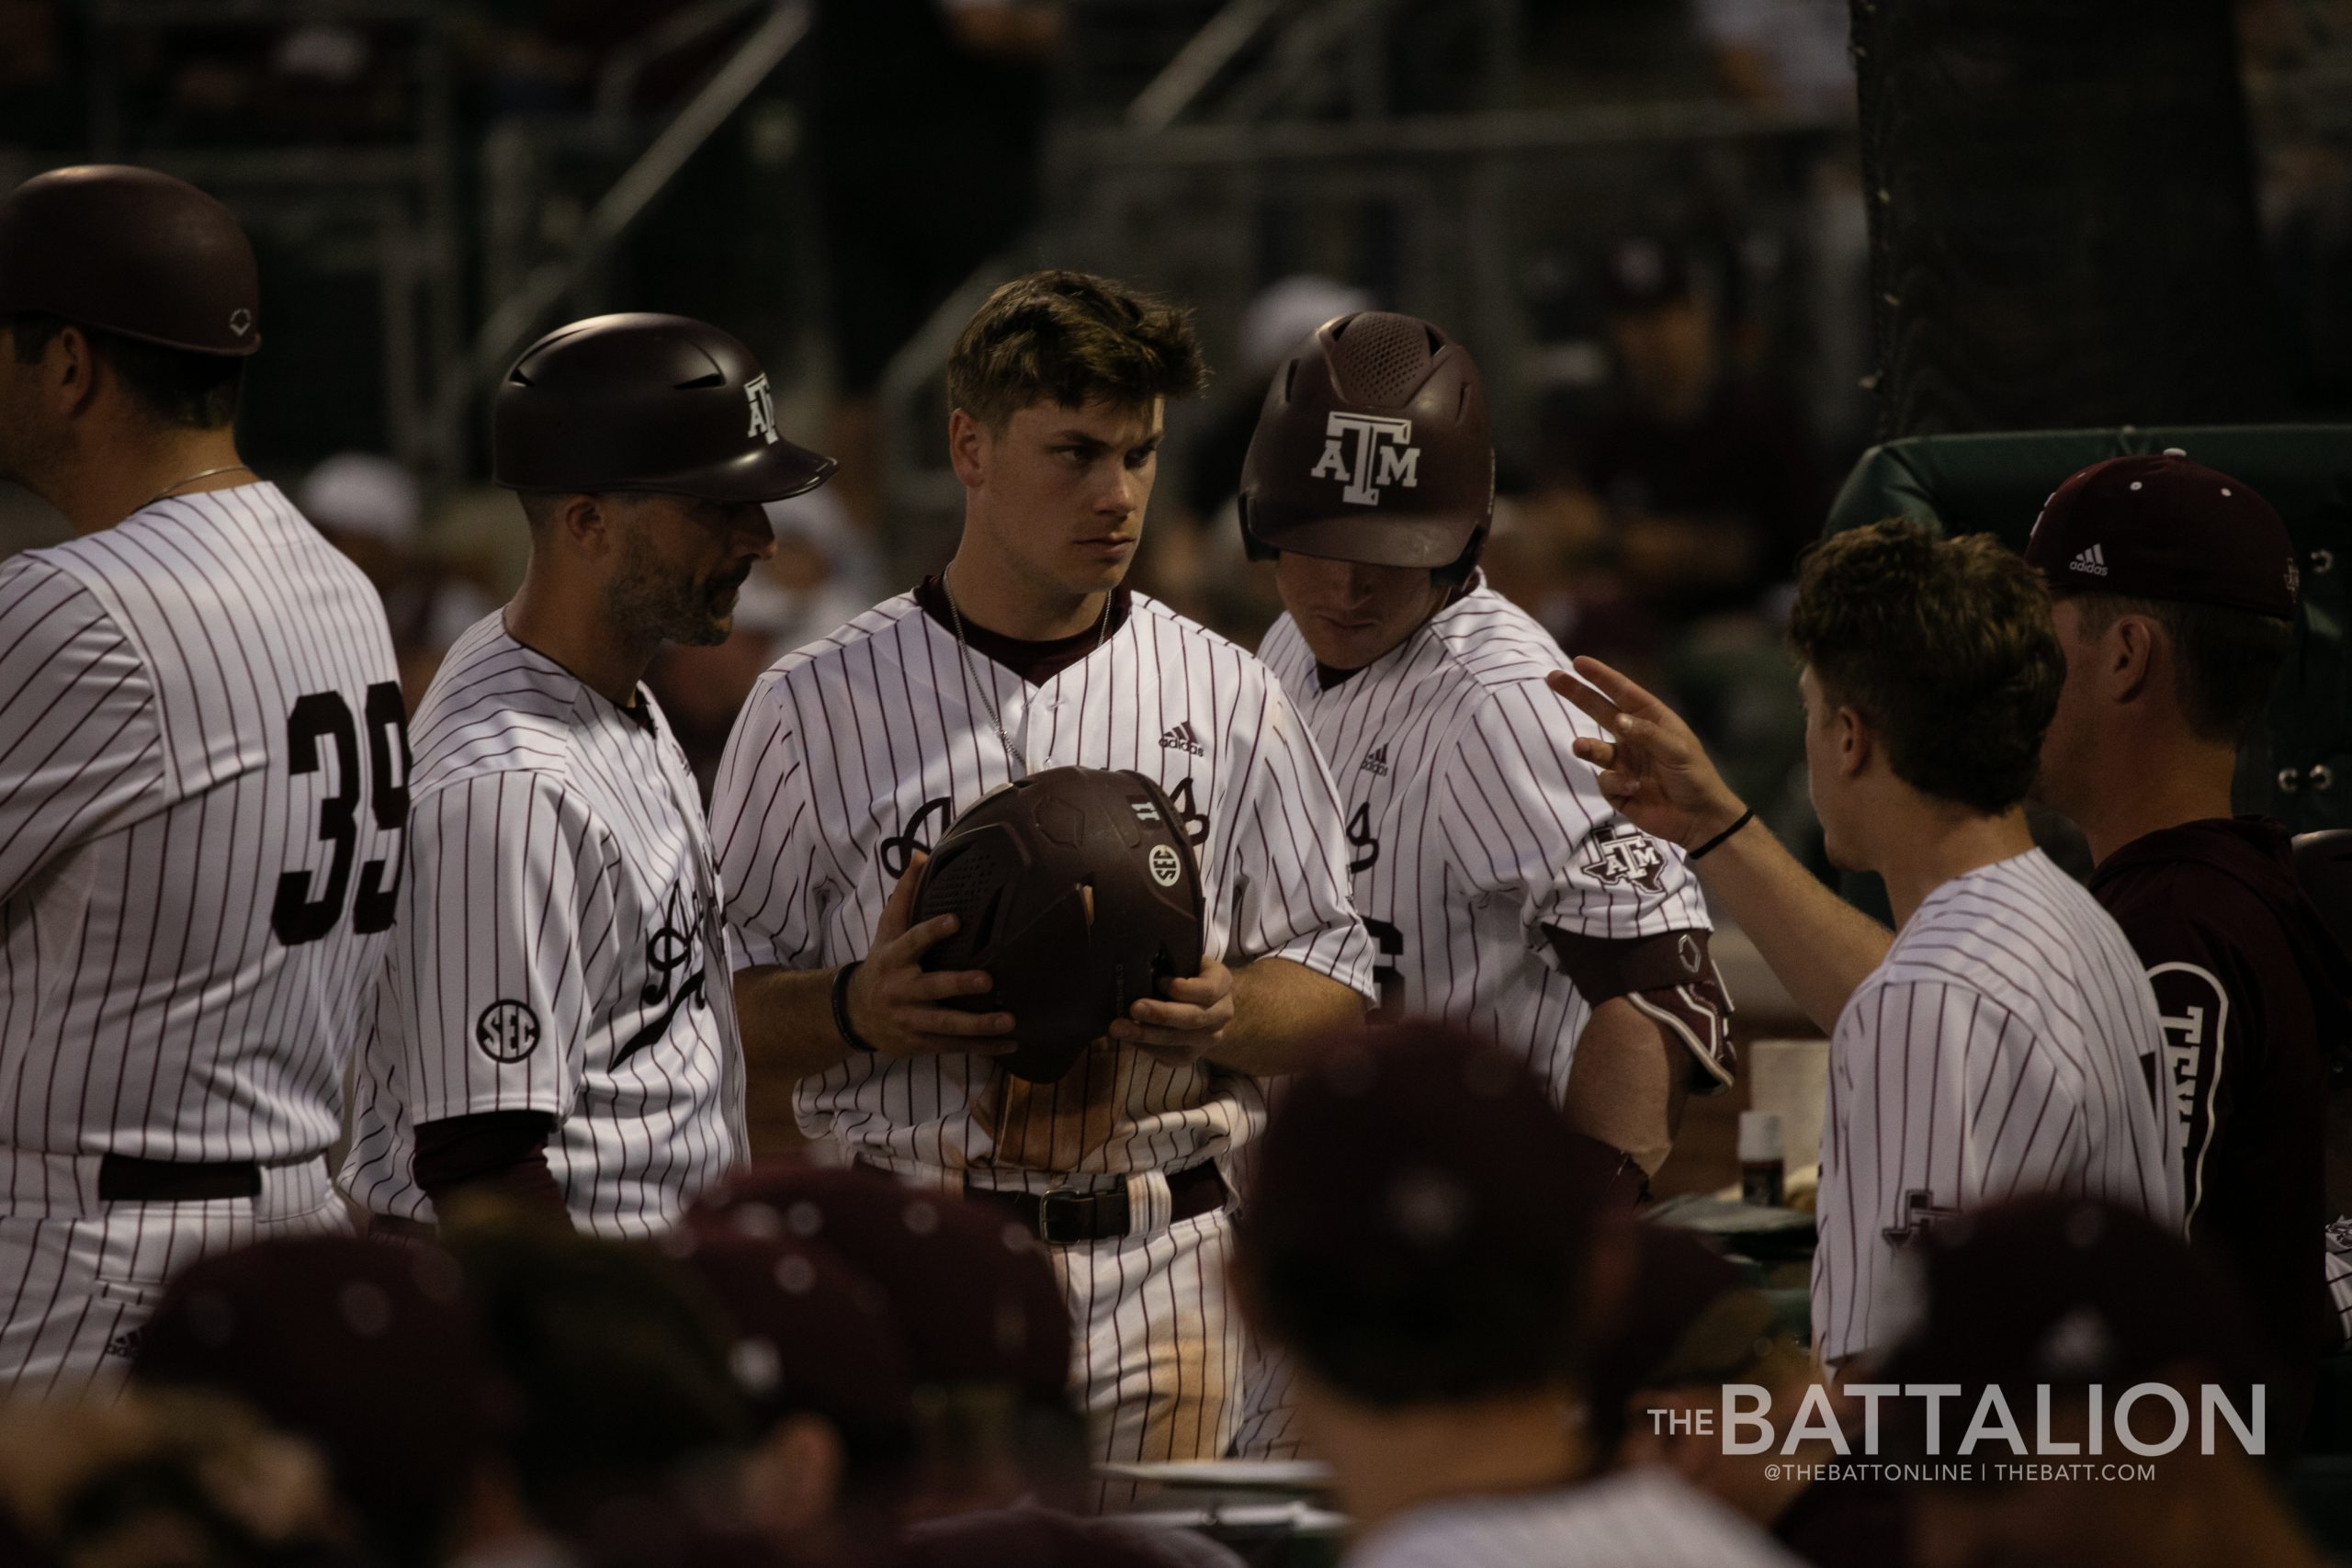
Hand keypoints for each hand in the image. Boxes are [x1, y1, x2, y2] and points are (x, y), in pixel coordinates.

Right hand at [843, 852, 1015, 1059]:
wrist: (853, 1014)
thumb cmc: (881, 963)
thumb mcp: (886, 929)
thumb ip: (905, 894)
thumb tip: (920, 854)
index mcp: (894, 958)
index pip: (912, 942)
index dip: (932, 931)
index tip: (956, 920)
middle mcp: (901, 990)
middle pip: (932, 988)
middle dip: (958, 985)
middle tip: (988, 980)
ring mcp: (911, 1020)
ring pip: (946, 1024)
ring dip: (978, 1025)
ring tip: (1009, 1021)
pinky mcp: (921, 1042)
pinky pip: (954, 1046)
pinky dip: (982, 1048)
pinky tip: (1011, 1045)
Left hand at [1109, 956, 1235, 1065]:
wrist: (1197, 1001)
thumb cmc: (1183, 972)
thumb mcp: (1183, 960)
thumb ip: (1171, 963)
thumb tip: (1142, 967)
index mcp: (1222, 983)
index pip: (1207, 990)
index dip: (1183, 988)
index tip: (1159, 980)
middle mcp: (1222, 1013)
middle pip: (1193, 1018)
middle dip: (1161, 1014)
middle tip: (1134, 1007)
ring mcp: (1210, 1038)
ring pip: (1178, 1041)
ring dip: (1146, 1035)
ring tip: (1119, 1028)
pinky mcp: (1193, 1055)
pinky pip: (1170, 1056)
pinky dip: (1147, 1047)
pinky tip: (1128, 1038)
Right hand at [1546, 656, 1746, 851]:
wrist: (1698, 819)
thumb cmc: (1694, 776)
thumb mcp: (1677, 749)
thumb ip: (1647, 733)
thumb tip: (1617, 719)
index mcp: (1650, 720)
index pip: (1622, 692)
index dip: (1600, 676)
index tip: (1578, 662)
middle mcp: (1633, 737)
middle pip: (1598, 710)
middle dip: (1576, 694)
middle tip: (1552, 677)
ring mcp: (1623, 762)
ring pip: (1595, 748)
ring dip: (1587, 747)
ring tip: (1579, 747)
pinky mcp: (1617, 789)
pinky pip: (1605, 780)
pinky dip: (1616, 783)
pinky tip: (1635, 789)